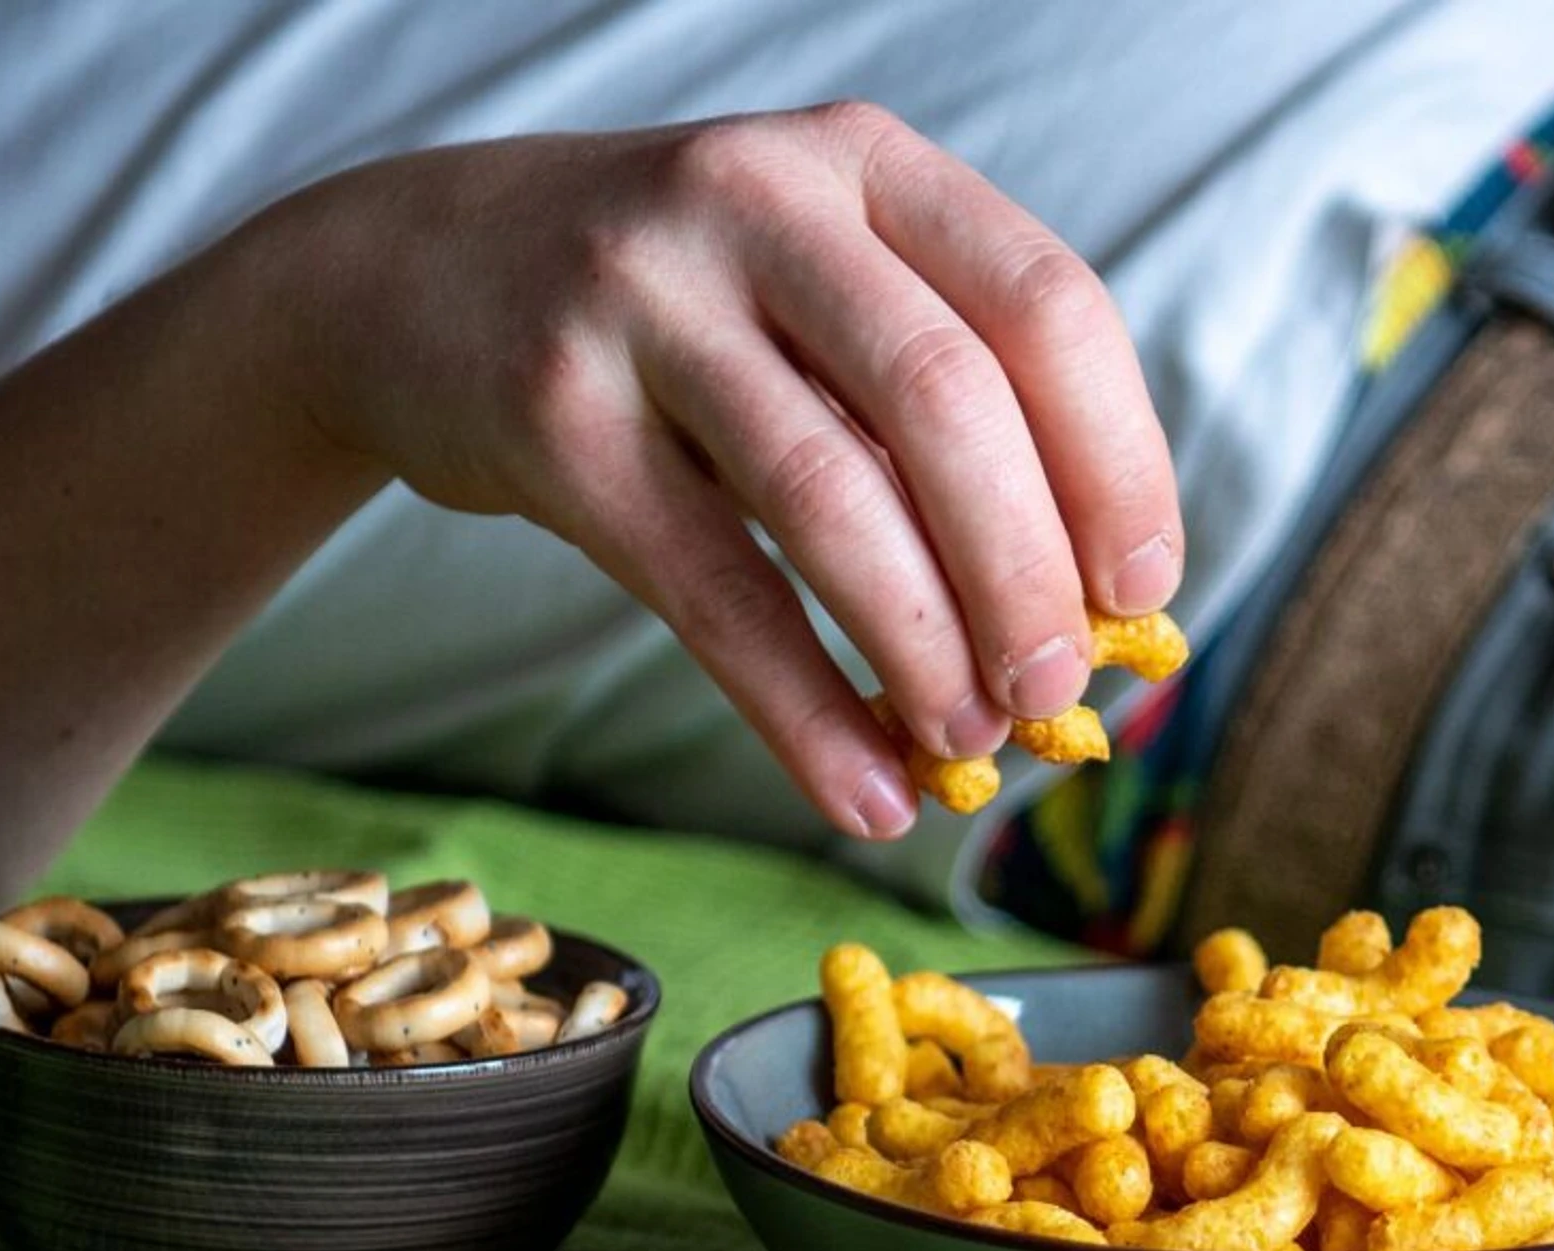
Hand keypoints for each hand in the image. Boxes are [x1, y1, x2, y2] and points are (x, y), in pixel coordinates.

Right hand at [243, 102, 1182, 838]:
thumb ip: (925, 396)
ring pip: (827, 493)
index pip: (1044, 302)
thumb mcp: (801, 286)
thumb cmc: (663, 310)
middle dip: (1025, 574)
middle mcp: (755, 200)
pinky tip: (860, 788)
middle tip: (1056, 696)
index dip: (1118, 462)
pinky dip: (799, 709)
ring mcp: (639, 300)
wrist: (407, 276)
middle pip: (946, 400)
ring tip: (968, 745)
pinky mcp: (551, 416)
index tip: (1146, 593)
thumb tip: (1080, 606)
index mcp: (859, 159)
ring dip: (921, 645)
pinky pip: (707, 588)